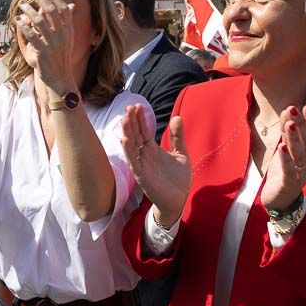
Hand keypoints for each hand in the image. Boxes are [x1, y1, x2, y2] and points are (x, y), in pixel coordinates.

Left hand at [16, 0, 75, 94]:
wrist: (59, 78)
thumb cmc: (60, 58)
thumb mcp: (68, 39)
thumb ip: (67, 22)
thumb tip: (71, 5)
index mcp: (69, 31)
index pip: (63, 8)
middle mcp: (62, 35)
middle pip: (51, 10)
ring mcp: (53, 44)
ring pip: (39, 21)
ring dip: (28, 10)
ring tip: (21, 4)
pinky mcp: (42, 52)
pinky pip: (31, 35)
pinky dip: (23, 26)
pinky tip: (18, 20)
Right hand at [121, 107, 190, 224]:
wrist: (179, 199)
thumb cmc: (178, 179)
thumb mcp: (181, 153)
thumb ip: (178, 137)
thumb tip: (177, 117)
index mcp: (152, 149)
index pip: (143, 131)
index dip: (140, 119)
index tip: (137, 105)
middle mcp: (144, 155)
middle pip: (136, 135)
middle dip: (132, 122)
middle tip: (129, 107)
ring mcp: (142, 165)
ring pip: (132, 146)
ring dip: (127, 133)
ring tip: (124, 120)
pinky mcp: (142, 176)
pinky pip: (133, 161)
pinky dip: (129, 151)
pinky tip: (125, 139)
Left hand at [260, 105, 305, 212]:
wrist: (279, 200)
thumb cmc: (285, 171)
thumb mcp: (287, 149)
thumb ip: (288, 131)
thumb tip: (288, 109)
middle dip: (303, 125)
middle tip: (294, 110)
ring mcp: (299, 174)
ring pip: (300, 155)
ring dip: (295, 139)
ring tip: (290, 124)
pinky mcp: (288, 184)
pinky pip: (289, 171)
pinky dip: (285, 159)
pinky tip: (281, 146)